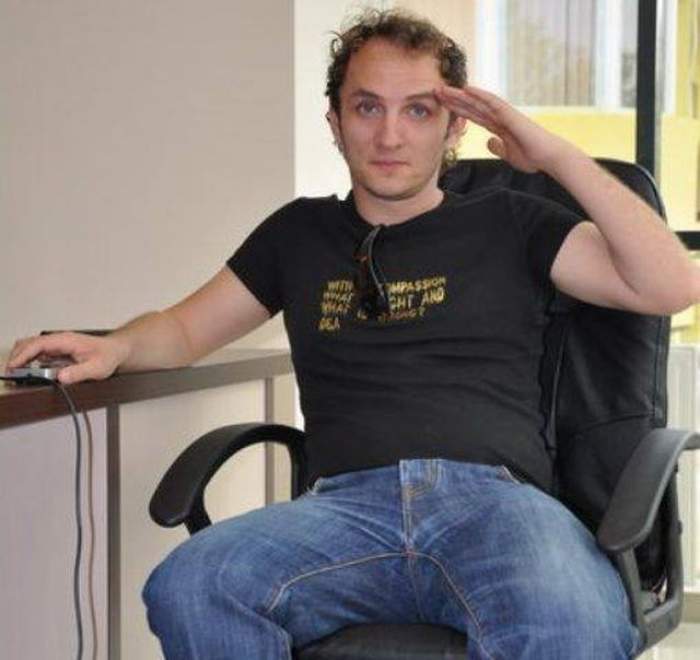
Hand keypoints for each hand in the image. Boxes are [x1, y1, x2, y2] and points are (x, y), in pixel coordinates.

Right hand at [5, 332, 128, 384]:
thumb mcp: (97, 368)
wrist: (116, 351)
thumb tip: (61, 377)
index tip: (14, 366)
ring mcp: (57, 345)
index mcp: (66, 340)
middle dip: (17, 357)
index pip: (38, 344)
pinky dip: (29, 362)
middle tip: (12, 374)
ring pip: (31, 348)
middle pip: (30, 344)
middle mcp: (59, 340)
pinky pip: (38, 354)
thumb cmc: (108, 356)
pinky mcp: (57, 352)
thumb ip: (79, 372)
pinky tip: (28, 373)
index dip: (23, 355)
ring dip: (22, 359)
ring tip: (17, 375)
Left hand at [435, 85, 573, 172]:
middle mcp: (499, 116)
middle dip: (454, 99)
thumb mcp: (507, 154)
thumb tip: (488, 142)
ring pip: (478, 101)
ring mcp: (504, 114)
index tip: (441, 104)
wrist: (548, 158)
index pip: (472, 115)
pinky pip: (493, 102)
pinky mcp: (510, 114)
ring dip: (461, 94)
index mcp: (497, 125)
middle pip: (471, 105)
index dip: (457, 109)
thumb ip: (497, 147)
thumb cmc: (532, 156)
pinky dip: (480, 95)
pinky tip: (467, 89)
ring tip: (444, 88)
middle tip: (435, 91)